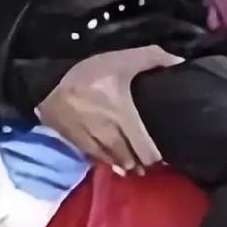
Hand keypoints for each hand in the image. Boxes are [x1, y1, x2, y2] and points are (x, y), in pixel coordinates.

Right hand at [34, 45, 182, 173]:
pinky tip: (113, 163)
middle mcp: (109, 135)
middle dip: (142, 164)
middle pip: (130, 159)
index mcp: (124, 116)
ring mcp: (91, 142)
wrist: (46, 81)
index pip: (145, 148)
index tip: (166, 156)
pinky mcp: (77, 143)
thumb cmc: (91, 71)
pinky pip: (96, 159)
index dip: (156, 156)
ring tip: (135, 169)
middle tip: (152, 164)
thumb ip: (155, 58)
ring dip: (125, 166)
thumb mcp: (124, 58)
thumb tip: (180, 62)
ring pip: (113, 162)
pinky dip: (107, 162)